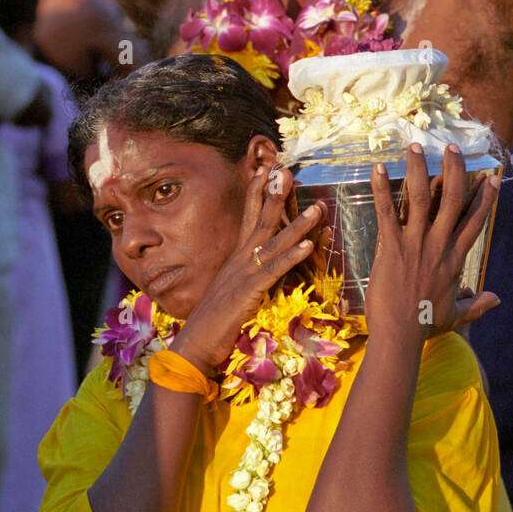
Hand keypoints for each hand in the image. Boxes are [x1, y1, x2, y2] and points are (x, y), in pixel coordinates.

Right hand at [172, 167, 324, 374]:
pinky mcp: (250, 291)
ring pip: (273, 242)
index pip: (248, 216)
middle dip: (275, 195)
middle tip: (288, 171)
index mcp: (237, 257)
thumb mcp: (232, 288)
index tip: (266, 168)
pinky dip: (292, 255)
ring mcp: (244, 273)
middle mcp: (240, 259)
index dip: (257, 192)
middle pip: (260, 220)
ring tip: (316, 208)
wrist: (196, 342)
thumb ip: (247, 272)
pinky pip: (275, 269)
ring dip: (297, 224)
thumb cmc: (215, 320)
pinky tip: (308, 245)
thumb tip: (259, 262)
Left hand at [364, 143, 499, 340]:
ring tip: (415, 146)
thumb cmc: (425, 326)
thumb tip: (496, 299)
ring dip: (419, 169)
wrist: (400, 335)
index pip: (474, 221)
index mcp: (455, 258)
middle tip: (452, 147)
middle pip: (453, 199)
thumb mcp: (456, 315)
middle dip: (454, 170)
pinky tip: (376, 168)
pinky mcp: (391, 246)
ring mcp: (416, 243)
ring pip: (422, 198)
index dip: (484, 197)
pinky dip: (380, 189)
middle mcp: (439, 245)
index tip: (490, 176)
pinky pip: (386, 212)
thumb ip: (476, 305)